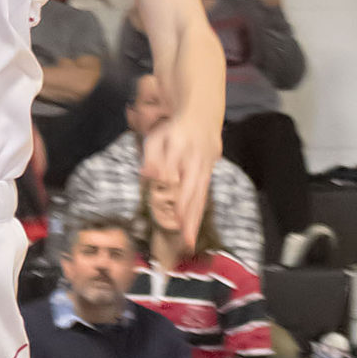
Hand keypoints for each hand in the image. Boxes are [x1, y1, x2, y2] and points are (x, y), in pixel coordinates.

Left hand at [141, 112, 219, 256]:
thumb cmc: (173, 130)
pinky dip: (198, 212)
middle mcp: (195, 157)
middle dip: (187, 212)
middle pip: (190, 188)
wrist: (202, 116)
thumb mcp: (157, 137)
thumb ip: (151, 156)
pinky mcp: (209, 171)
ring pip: (200, 195)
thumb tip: (147, 176)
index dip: (168, 184)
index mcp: (179, 144)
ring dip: (194, 219)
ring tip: (189, 241)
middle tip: (183, 237)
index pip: (172, 167)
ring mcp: (205, 165)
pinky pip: (203, 194)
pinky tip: (192, 230)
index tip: (160, 196)